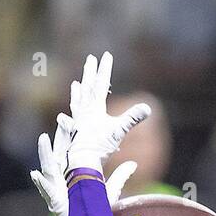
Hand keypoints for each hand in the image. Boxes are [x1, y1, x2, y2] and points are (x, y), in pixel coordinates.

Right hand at [30, 112, 135, 215]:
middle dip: (61, 138)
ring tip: (44, 138)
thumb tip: (133, 164)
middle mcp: (62, 179)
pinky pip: (46, 191)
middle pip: (60, 154)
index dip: (72, 137)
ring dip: (45, 152)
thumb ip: (120, 177)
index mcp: (73, 174)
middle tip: (63, 120)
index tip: (74, 121)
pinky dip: (40, 183)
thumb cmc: (96, 213)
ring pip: (49, 167)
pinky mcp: (54, 202)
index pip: (72, 152)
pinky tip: (35, 173)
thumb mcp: (109, 191)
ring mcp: (56, 189)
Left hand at [65, 52, 150, 171]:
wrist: (82, 159)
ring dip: (79, 90)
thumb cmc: (100, 146)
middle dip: (90, 72)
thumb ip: (132, 118)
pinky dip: (72, 112)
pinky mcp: (76, 131)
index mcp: (95, 107)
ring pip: (78, 100)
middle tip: (90, 58)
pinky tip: (66, 114)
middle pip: (88, 87)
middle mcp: (85, 110)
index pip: (101, 83)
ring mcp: (79, 120)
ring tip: (76, 82)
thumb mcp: (119, 131)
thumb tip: (148, 108)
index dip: (105, 69)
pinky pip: (74, 116)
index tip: (106, 55)